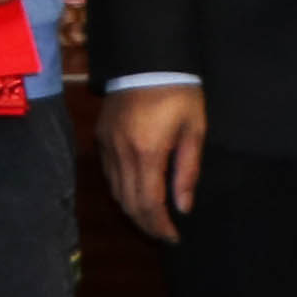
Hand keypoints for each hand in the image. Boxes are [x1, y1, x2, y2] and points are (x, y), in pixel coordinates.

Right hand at [99, 82, 204, 242]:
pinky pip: (109, 174)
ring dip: (132, 209)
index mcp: (147, 153)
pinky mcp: (101, 137)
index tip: (173, 238)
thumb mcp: (194, 131)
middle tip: (163, 234)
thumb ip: (187, 171)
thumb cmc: (179, 94)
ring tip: (151, 218)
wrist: (147, 59)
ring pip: (115, 190)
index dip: (160, 226)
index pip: (149, 202)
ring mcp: (107, 145)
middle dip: (146, 223)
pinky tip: (137, 191)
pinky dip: (122, 190)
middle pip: (128, 202)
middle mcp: (121, 153)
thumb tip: (183, 207)